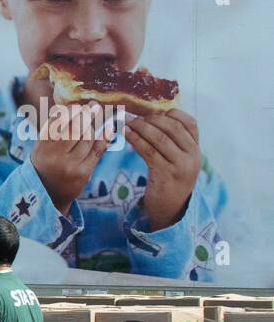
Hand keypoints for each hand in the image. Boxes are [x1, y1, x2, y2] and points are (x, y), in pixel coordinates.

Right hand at [30, 102, 111, 215]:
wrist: (48, 194)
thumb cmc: (46, 164)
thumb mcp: (41, 147)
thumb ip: (52, 129)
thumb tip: (70, 106)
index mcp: (42, 147)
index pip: (58, 123)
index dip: (71, 111)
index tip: (79, 105)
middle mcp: (55, 156)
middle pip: (75, 128)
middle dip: (87, 114)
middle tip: (95, 105)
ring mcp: (70, 165)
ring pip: (88, 137)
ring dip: (95, 124)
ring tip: (98, 114)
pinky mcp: (83, 172)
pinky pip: (98, 150)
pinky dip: (105, 137)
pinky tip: (108, 128)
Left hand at [124, 109, 200, 231]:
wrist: (170, 210)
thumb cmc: (169, 182)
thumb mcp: (178, 161)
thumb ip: (173, 143)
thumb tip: (153, 119)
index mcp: (196, 150)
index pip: (190, 123)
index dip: (171, 114)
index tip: (153, 112)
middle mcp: (193, 155)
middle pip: (173, 128)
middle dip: (152, 119)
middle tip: (134, 116)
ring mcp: (181, 165)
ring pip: (160, 138)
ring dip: (141, 127)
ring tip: (127, 122)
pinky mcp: (166, 174)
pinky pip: (149, 151)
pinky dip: (136, 139)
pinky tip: (126, 134)